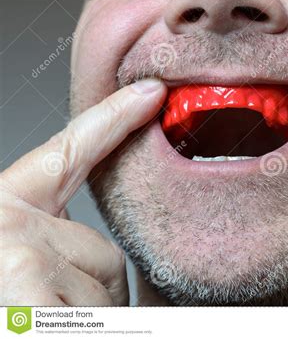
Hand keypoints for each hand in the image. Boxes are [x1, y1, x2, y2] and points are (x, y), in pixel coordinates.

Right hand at [0, 79, 166, 305]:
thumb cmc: (2, 291)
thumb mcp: (15, 256)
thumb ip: (57, 244)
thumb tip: (106, 261)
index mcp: (3, 205)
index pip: (72, 150)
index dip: (115, 118)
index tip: (150, 94)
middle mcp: (6, 221)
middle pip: (104, 249)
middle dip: (93, 288)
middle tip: (55, 308)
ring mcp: (17, 255)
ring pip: (108, 283)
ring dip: (90, 312)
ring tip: (42, 317)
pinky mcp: (25, 297)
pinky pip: (98, 311)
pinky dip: (88, 323)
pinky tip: (41, 320)